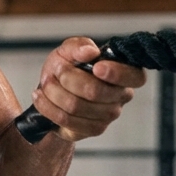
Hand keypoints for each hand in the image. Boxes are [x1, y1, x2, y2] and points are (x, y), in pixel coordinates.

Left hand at [32, 37, 146, 142]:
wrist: (53, 92)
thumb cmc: (67, 68)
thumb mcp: (69, 50)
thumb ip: (79, 45)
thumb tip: (90, 52)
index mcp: (126, 73)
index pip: (135, 76)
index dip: (117, 73)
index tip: (96, 68)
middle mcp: (122, 96)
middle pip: (95, 91)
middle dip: (68, 78)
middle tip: (57, 70)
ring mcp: (109, 115)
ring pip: (76, 106)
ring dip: (54, 92)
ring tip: (46, 83)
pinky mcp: (93, 129)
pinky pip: (66, 119)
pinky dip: (48, 106)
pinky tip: (40, 97)